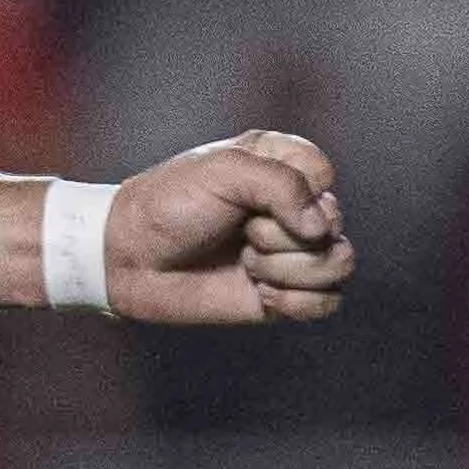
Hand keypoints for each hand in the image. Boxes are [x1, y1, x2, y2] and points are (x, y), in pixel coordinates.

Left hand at [110, 130, 353, 324]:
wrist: (129, 258)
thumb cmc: (169, 204)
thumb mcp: (223, 171)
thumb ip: (281, 184)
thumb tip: (320, 229)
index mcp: (281, 165)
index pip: (324, 176)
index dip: (295, 192)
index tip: (248, 197)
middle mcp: (293, 208)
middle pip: (334, 223)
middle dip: (282, 235)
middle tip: (241, 233)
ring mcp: (291, 252)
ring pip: (338, 264)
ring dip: (288, 269)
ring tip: (247, 263)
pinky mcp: (285, 292)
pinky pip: (328, 302)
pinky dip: (296, 302)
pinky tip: (259, 292)